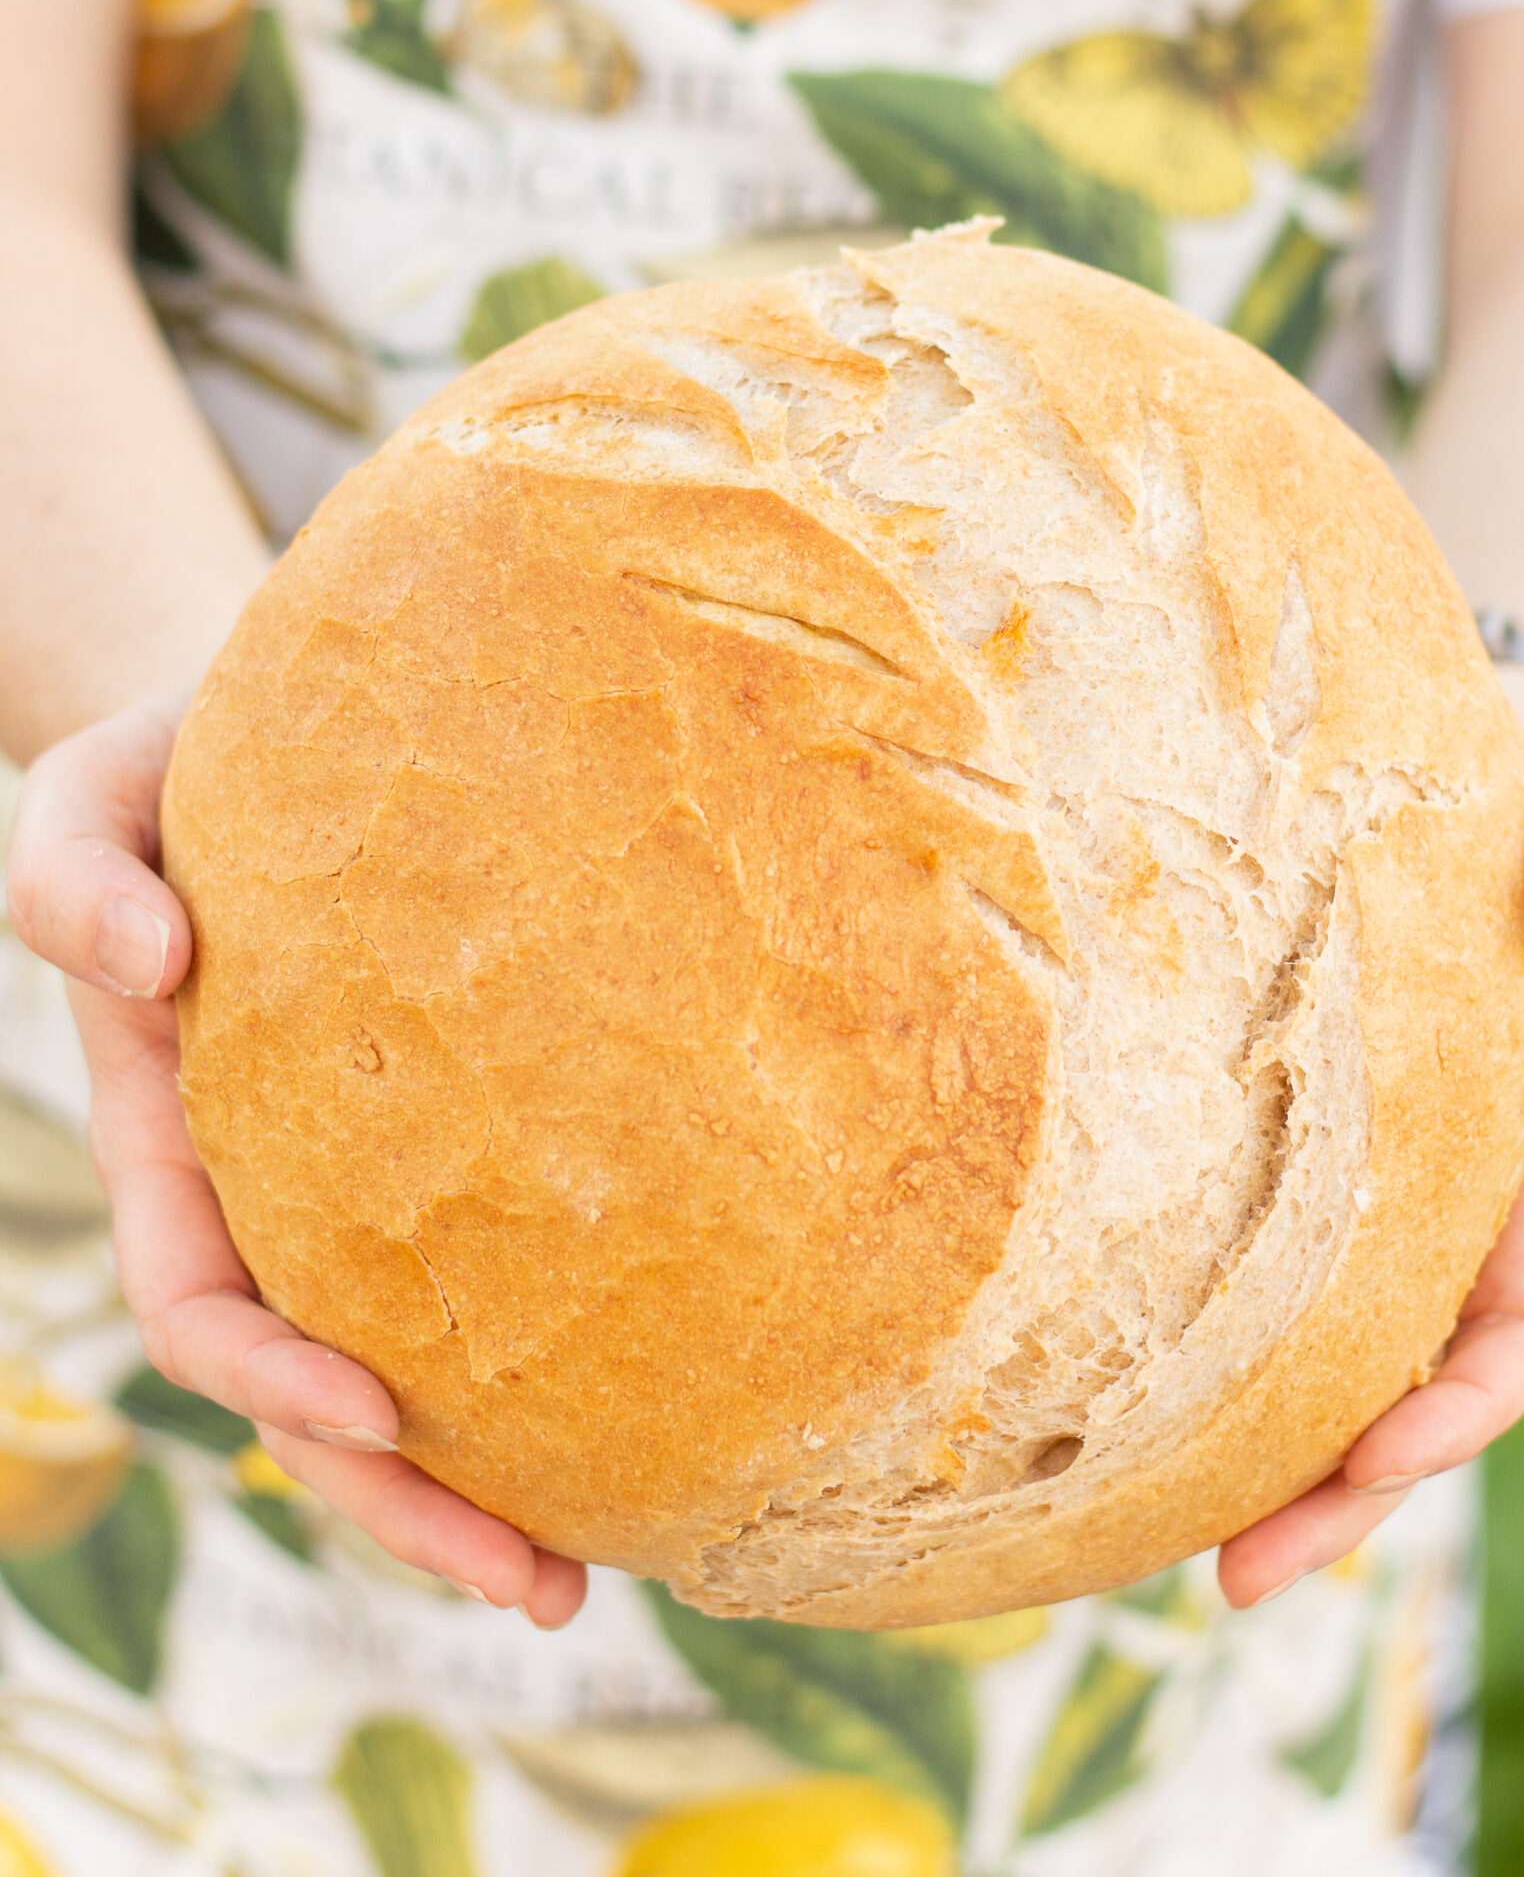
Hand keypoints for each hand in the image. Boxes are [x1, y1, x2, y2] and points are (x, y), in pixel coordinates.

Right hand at [5, 698, 585, 1629]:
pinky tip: (674, 1382)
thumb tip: (147, 963)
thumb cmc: (171, 758)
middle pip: (322, 1395)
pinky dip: (562, 1342)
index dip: (274, 1381)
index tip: (379, 1416)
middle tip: (550, 1585)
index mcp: (174, 1134)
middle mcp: (267, 1185)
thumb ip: (71, 877)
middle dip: (413, 1503)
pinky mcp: (464, 1131)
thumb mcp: (87, 794)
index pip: (206, 1304)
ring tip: (611, 1565)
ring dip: (492, 1479)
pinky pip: (502, 1259)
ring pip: (419, 1363)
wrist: (284, 716)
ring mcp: (362, 1176)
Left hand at [1218, 733, 1523, 1607]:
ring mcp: (1354, 1177)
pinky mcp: (1264, 1138)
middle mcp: (1442, 1189)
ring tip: (1137, 1529)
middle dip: (1336, 1493)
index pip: (1519, 1321)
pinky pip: (1236, 1266)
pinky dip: (1190, 1339)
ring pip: (1312, 1354)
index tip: (1379, 1456)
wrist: (1456, 749)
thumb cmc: (1522, 778)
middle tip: (1231, 1579)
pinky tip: (1099, 1381)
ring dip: (1250, 1451)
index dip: (1463, 1407)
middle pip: (1403, 1388)